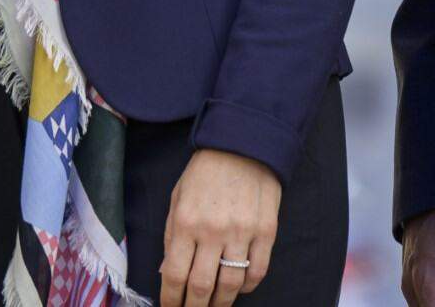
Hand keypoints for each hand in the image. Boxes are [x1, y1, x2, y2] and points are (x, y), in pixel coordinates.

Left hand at [161, 148, 279, 306]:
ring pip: (231, 286)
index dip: (170, 300)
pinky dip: (248, 287)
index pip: (174, 275)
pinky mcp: (266, 232)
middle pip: (202, 287)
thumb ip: (171, 236)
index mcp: (185, 222)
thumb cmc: (205, 172)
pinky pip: (258, 272)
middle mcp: (213, 231)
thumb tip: (168, 274)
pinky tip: (240, 287)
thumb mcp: (177, 198)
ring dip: (221, 302)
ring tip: (214, 305)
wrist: (243, 143)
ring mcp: (242, 233)